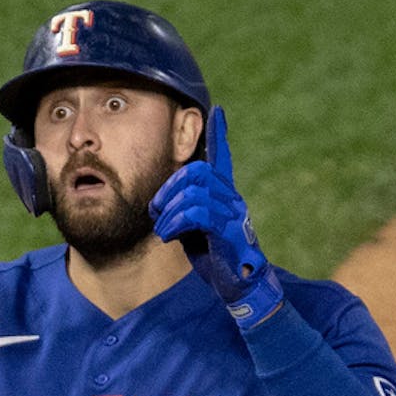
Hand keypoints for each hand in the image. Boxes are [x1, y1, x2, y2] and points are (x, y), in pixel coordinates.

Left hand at [149, 106, 283, 328]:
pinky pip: (197, 213)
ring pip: (192, 192)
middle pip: (195, 171)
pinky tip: (170, 235)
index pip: (221, 159)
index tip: (218, 112)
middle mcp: (231, 198)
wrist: (238, 284)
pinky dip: (175, 223)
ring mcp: (232, 213)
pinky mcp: (228, 231)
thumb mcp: (193, 228)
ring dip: (168, 212)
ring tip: (163, 230)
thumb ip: (183, 210)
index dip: (219, 136)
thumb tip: (160, 204)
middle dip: (168, 188)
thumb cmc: (215, 256)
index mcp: (223, 194)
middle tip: (157, 211)